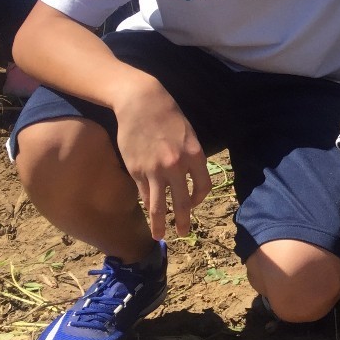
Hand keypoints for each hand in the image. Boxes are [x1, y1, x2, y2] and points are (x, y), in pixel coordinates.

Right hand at [113, 83, 211, 239]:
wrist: (141, 102)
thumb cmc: (168, 116)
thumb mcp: (188, 135)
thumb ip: (190, 158)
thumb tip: (188, 180)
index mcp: (194, 155)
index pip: (203, 187)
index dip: (199, 198)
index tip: (194, 203)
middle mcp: (175, 166)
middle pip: (181, 202)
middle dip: (183, 221)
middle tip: (184, 233)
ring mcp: (153, 170)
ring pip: (157, 205)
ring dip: (159, 223)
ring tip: (160, 236)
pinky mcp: (135, 170)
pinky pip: (143, 193)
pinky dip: (146, 204)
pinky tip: (147, 211)